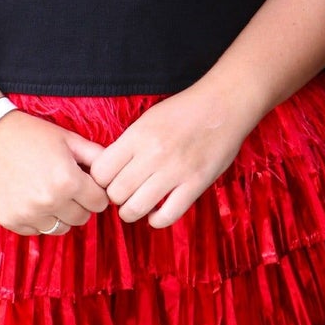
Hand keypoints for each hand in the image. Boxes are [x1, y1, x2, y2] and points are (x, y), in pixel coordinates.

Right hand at [0, 111, 110, 234]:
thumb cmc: (32, 134)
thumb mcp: (68, 139)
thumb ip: (97, 156)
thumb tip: (116, 173)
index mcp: (68, 181)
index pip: (100, 203)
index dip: (95, 191)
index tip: (86, 182)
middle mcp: (49, 201)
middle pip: (82, 218)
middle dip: (80, 203)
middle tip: (67, 186)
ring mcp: (28, 214)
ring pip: (61, 228)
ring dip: (60, 214)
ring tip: (48, 191)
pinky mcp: (11, 221)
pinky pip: (37, 230)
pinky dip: (38, 218)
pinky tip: (31, 197)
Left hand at [89, 89, 252, 227]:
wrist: (223, 104)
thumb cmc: (184, 110)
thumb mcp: (148, 119)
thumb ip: (129, 144)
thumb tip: (109, 170)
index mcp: (138, 135)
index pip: (100, 171)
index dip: (101, 180)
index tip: (110, 180)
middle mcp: (153, 154)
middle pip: (115, 193)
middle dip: (116, 197)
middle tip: (125, 192)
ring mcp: (175, 171)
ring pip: (135, 208)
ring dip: (132, 211)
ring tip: (137, 205)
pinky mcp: (196, 184)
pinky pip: (168, 216)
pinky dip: (157, 220)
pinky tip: (156, 213)